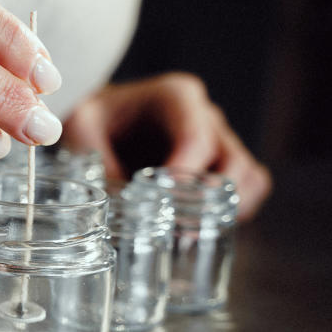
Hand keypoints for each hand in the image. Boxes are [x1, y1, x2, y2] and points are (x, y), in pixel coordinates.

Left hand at [62, 73, 271, 219]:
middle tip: (175, 230)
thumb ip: (100, 163)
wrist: (98, 120)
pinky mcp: (221, 163)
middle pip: (232, 161)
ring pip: (249, 176)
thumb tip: (122, 207)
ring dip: (227, 210)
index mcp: (175, 97)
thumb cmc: (92, 119)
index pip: (196, 139)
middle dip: (207, 201)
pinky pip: (249, 187)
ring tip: (188, 234)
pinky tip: (199, 227)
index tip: (161, 206)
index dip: (185, 178)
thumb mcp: (82, 131)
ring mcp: (219, 139)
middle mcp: (205, 115)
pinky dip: (235, 211)